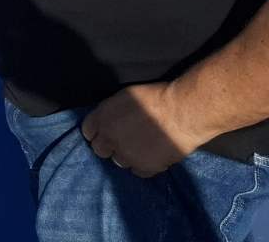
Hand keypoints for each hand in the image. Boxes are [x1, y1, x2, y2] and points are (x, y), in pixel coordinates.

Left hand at [80, 82, 211, 177]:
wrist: (180, 112)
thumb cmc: (153, 97)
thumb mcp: (123, 96)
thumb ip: (109, 112)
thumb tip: (105, 122)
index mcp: (102, 119)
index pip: (88, 132)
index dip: (97, 131)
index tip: (105, 131)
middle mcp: (109, 139)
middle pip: (100, 150)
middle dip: (109, 145)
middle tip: (124, 139)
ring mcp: (126, 156)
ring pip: (119, 161)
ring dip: (127, 155)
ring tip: (142, 145)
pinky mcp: (143, 168)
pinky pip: (138, 171)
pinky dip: (144, 164)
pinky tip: (153, 153)